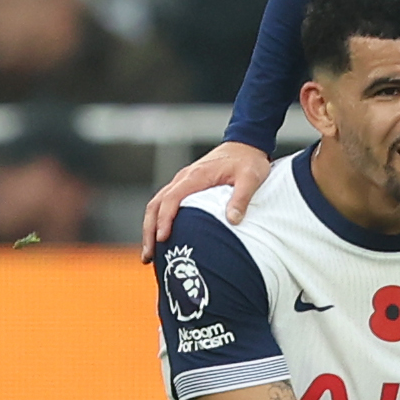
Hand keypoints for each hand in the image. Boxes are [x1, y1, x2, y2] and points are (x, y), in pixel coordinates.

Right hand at [141, 138, 275, 256]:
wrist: (246, 143)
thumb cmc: (248, 161)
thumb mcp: (250, 178)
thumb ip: (242, 198)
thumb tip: (233, 220)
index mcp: (196, 176)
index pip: (172, 198)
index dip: (164, 219)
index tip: (162, 239)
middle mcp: (184, 178)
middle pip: (156, 204)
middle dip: (149, 230)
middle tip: (148, 256)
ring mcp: (183, 182)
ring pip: (157, 204)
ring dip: (150, 228)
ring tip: (149, 255)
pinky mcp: (186, 186)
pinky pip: (165, 203)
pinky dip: (158, 221)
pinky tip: (161, 239)